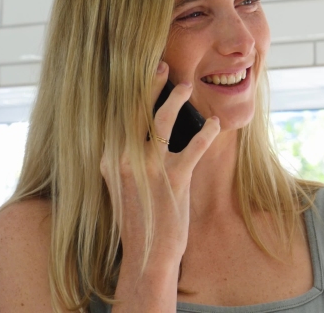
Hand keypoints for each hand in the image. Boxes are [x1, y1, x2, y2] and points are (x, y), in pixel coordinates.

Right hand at [100, 61, 219, 307]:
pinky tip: (215, 123)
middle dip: (148, 84)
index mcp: (108, 158)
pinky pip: (193, 146)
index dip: (129, 92)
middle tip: (162, 65)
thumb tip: (136, 134)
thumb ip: (124, 160)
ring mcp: (147, 168)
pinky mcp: (172, 180)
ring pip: (161, 121)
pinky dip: (206, 132)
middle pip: (135, 110)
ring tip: (186, 86)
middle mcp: (123, 159)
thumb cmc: (138, 221)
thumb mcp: (121, 187)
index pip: (118, 116)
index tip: (137, 72)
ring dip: (175, 99)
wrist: (146, 257)